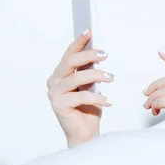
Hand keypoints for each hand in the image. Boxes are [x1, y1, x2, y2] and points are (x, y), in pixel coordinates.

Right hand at [46, 29, 113, 147]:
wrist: (85, 133)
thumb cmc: (89, 108)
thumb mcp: (92, 85)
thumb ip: (91, 71)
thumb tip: (99, 55)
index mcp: (61, 74)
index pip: (69, 54)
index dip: (79, 42)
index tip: (89, 30)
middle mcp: (54, 81)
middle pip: (70, 61)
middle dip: (89, 55)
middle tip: (105, 54)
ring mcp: (54, 94)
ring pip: (76, 77)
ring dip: (96, 75)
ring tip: (111, 78)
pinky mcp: (58, 105)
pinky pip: (80, 96)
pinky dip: (97, 97)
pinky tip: (107, 101)